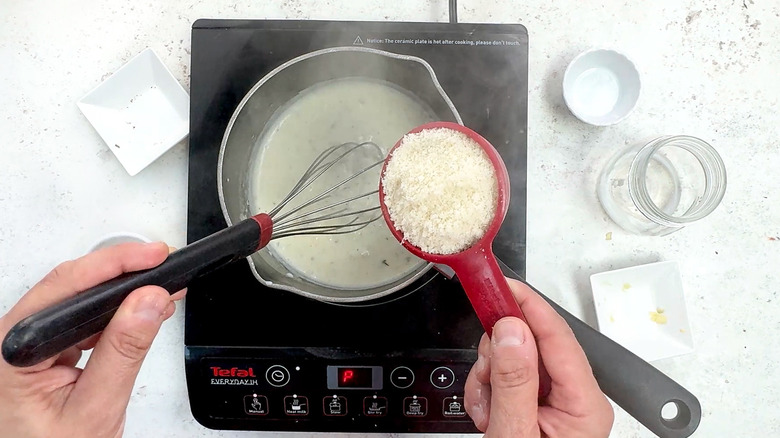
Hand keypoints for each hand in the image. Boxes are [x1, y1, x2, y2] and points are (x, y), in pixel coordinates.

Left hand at [0, 242, 183, 437]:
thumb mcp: (96, 407)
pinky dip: (114, 314)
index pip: (68, 287)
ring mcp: (31, 349)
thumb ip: (123, 352)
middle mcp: (16, 343)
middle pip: (71, 286)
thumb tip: (147, 301)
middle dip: (123, 272)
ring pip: (78, 302)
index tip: (153, 257)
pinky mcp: (46, 355)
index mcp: (17, 351)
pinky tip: (138, 313)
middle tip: (164, 263)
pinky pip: (81, 322)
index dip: (115, 264)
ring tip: (160, 289)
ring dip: (122, 293)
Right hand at [464, 278, 613, 436]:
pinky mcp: (535, 406)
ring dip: (489, 378)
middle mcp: (575, 400)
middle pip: (532, 344)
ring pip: (514, 359)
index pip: (558, 336)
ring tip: (488, 410)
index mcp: (584, 405)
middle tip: (485, 374)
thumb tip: (511, 332)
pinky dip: (488, 390)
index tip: (500, 286)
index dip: (528, 305)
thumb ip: (513, 383)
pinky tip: (489, 414)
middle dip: (499, 355)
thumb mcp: (514, 433)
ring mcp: (554, 403)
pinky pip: (506, 377)